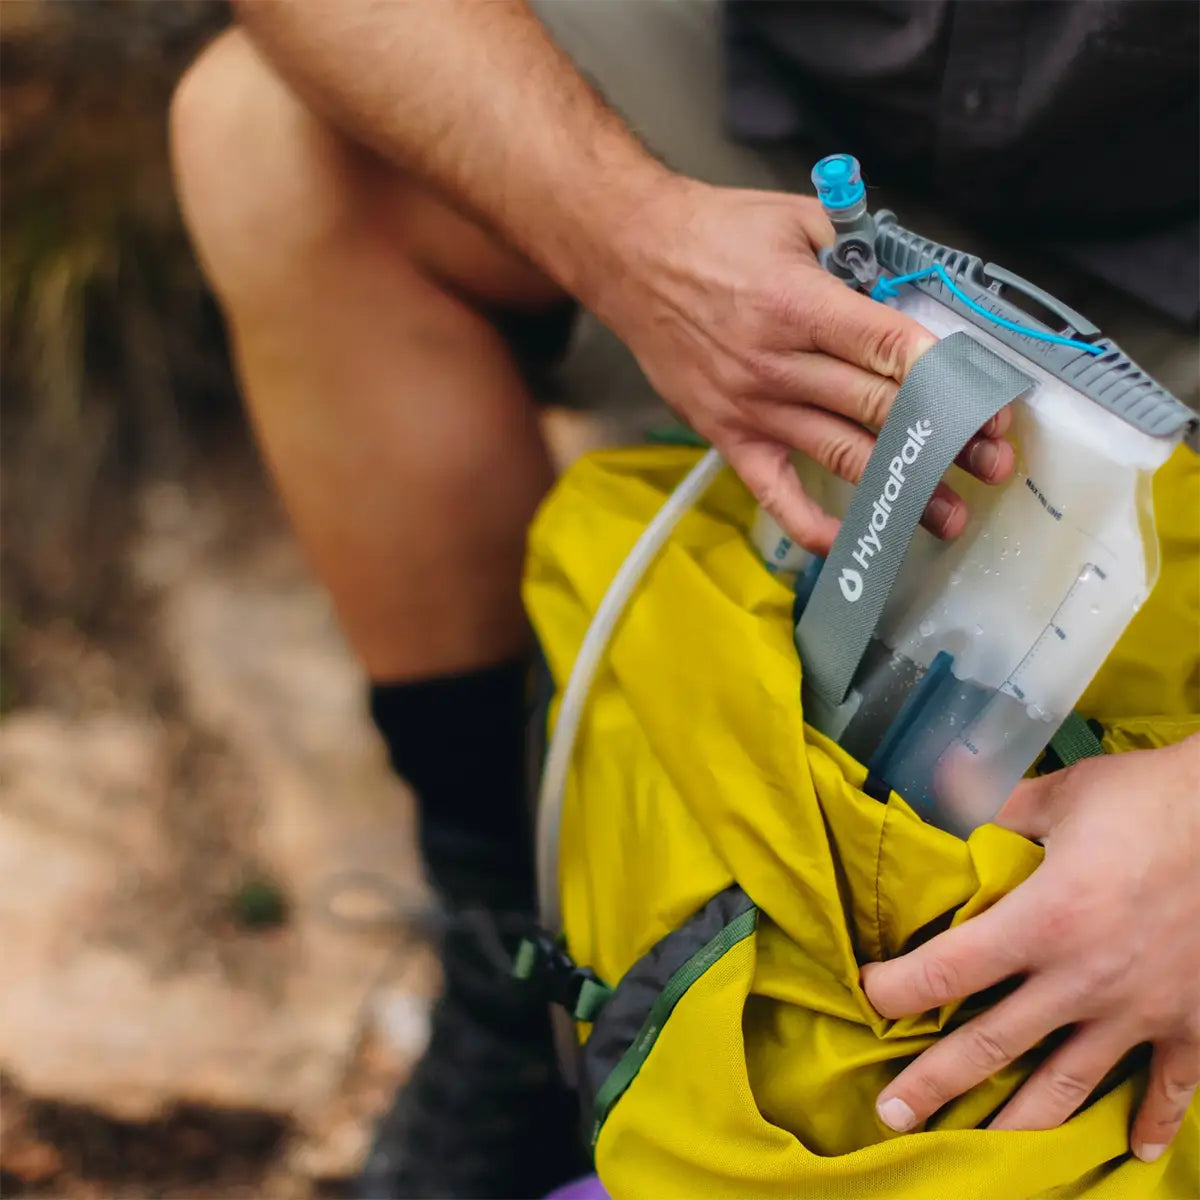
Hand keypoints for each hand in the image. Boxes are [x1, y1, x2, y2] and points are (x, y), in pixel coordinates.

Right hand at [591, 179, 1013, 552]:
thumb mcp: (797, 217)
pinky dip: (809, 524)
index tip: (991, 409)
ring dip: (899, 489)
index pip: (892, 350)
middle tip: (992, 466)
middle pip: (878, 411)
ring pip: (840, 455)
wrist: (631, 258)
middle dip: (943, 441)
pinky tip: (848, 543)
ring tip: (947, 516)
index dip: (950, 382)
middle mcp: (779, 363)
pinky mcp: (728, 434)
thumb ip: (860, 255)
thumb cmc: (714, 234)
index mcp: (802, 304)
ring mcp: (752, 407)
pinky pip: (774, 492)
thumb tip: (912, 292)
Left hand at [861, 735, 1199, 1160]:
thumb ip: (997, 808)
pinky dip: (1154, 1119)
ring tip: (984, 1148)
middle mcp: (1083, 980)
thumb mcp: (1064, 795)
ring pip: (1068, 1084)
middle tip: (894, 1115)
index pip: (946, 970)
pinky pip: (1171, 1086)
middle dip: (935, 1084)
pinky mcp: (1193, 1021)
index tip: (868, 996)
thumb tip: (939, 793)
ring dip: (1021, 1121)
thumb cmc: (1154, 800)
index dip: (896, 989)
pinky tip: (1136, 1150)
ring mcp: (1140, 1011)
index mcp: (1043, 920)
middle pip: (992, 1045)